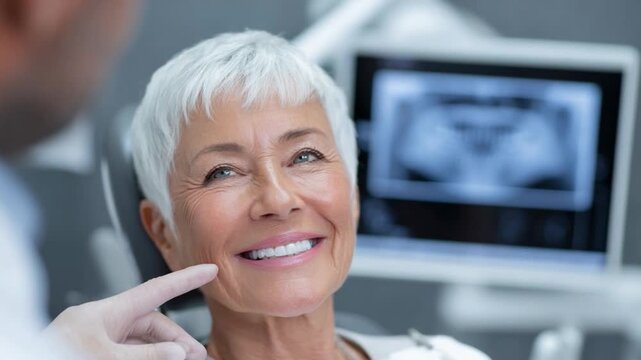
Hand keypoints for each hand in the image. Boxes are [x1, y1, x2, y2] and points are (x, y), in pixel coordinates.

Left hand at [44, 264, 217, 359]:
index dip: (185, 279)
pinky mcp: (98, 352)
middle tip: (198, 355)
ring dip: (167, 351)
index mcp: (106, 312)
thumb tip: (177, 351)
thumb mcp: (105, 356)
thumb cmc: (55, 357)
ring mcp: (102, 339)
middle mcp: (106, 323)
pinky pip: (132, 351)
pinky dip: (150, 356)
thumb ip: (145, 354)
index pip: (155, 290)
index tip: (209, 271)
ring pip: (145, 341)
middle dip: (178, 338)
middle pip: (154, 323)